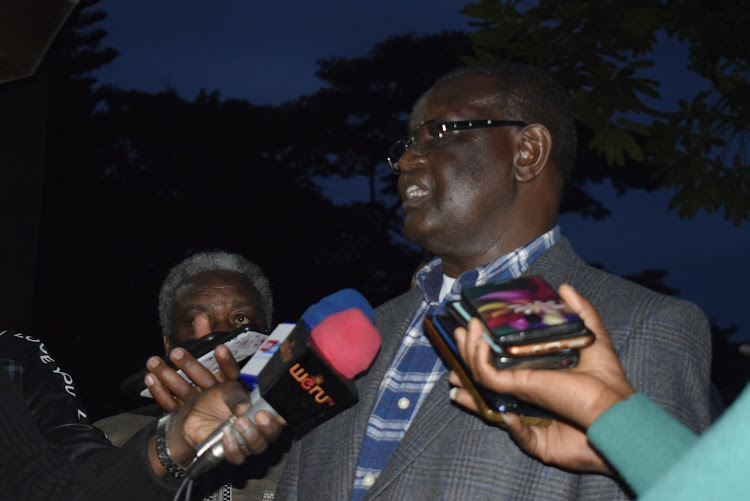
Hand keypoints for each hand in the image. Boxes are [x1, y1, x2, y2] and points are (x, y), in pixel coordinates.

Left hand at [145, 344, 240, 412]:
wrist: (200, 413)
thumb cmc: (205, 378)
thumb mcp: (206, 355)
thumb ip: (205, 337)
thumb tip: (201, 318)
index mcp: (226, 382)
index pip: (231, 371)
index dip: (226, 361)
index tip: (219, 348)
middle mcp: (214, 395)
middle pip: (204, 379)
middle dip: (189, 364)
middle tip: (176, 352)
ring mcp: (197, 407)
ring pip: (184, 391)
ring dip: (168, 376)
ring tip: (154, 362)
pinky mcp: (182, 416)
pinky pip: (170, 405)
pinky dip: (159, 392)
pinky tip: (150, 379)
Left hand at [148, 381, 284, 474]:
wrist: (193, 413)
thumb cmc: (213, 400)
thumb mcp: (227, 390)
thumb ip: (238, 396)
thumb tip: (246, 407)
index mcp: (260, 410)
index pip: (278, 417)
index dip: (280, 417)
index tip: (273, 412)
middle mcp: (256, 428)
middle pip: (272, 434)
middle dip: (268, 426)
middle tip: (257, 416)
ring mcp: (245, 442)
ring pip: (258, 447)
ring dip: (251, 436)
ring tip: (239, 423)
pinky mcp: (232, 452)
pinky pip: (238, 456)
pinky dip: (233, 447)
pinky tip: (226, 435)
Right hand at [448, 284, 634, 473]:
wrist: (614, 411)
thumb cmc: (606, 381)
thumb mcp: (593, 337)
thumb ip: (581, 312)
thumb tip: (563, 288)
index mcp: (536, 372)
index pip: (501, 361)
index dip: (481, 350)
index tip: (470, 331)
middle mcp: (524, 387)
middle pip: (483, 373)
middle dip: (465, 355)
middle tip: (458, 334)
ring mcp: (521, 400)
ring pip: (482, 381)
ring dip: (468, 359)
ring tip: (465, 336)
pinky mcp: (523, 410)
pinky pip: (494, 394)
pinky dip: (483, 371)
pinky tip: (482, 354)